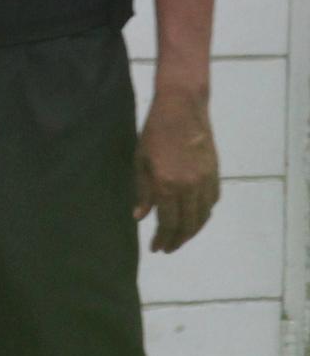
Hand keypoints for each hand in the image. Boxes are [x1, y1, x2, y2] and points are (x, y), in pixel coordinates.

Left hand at [135, 89, 219, 252]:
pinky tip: (195, 217)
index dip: (162, 239)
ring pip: (203, 216)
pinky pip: (212, 202)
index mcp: (167, 185)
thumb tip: (140, 217)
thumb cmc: (154, 132)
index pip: (168, 223)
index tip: (156, 248)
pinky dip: (204, 214)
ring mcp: (205, 181)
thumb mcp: (140, 161)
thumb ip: (142, 191)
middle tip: (168, 248)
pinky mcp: (215, 173)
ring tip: (180, 237)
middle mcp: (189, 187)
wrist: (182, 107)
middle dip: (177, 240)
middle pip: (188, 225)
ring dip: (192, 231)